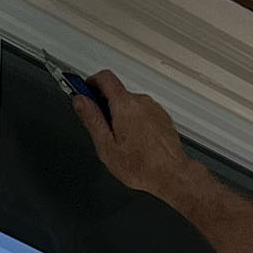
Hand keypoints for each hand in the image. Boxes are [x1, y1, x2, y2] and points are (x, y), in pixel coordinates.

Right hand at [71, 71, 189, 205]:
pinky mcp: (162, 117)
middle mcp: (141, 102)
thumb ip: (92, 119)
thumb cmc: (142, 166)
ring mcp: (154, 108)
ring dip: (120, 114)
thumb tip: (80, 102)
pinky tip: (133, 141)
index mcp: (125, 105)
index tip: (83, 91)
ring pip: (129, 103)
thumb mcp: (106, 146)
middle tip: (98, 124)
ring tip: (118, 139)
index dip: (90, 82)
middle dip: (104, 104)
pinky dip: (134, 121)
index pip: (104, 78)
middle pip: (117, 92)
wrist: (172, 175)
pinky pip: (142, 112)